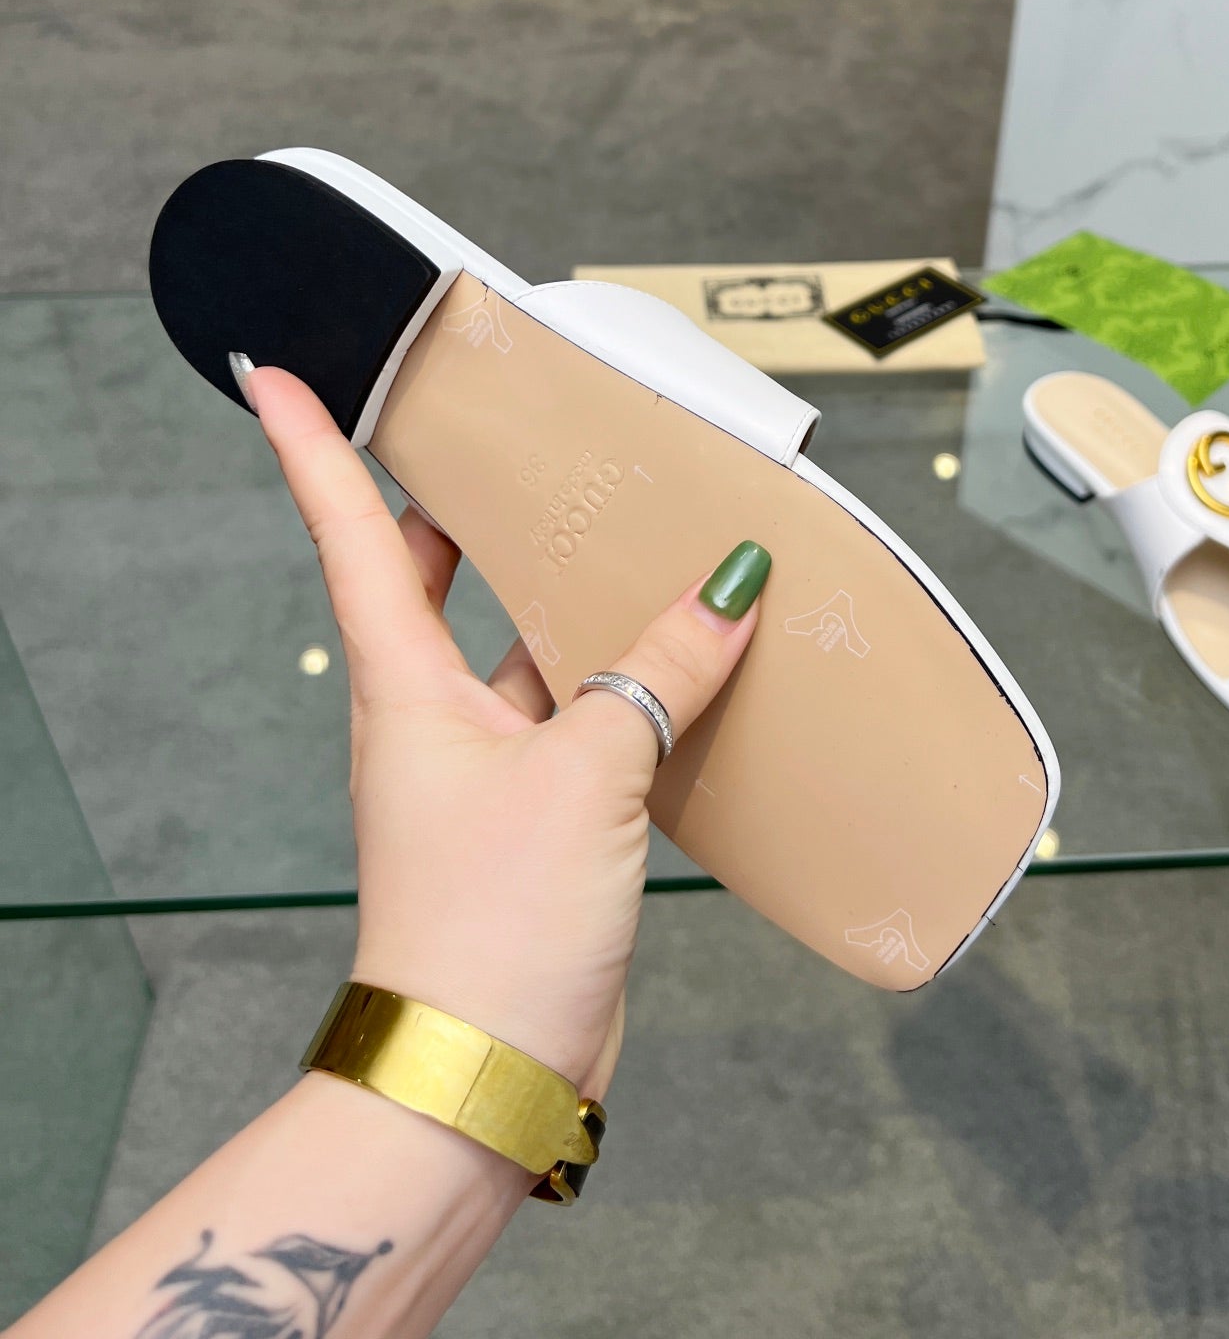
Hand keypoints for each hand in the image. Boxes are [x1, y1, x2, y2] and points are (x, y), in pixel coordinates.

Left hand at [243, 366, 765, 1101]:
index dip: (312, 447)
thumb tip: (730, 581)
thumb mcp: (586, 772)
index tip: (278, 375)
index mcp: (405, 685)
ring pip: (526, 648)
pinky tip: (690, 653)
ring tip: (631, 526)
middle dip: (459, 504)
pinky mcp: (541, 816)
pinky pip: (584, 716)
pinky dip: (630, 679)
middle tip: (498, 432)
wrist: (485, 1074)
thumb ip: (659, 669)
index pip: (348, 534)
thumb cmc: (492, 924)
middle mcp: (433, 714)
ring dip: (573, 596)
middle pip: (430, 577)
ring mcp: (487, 766)